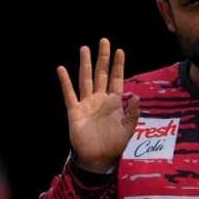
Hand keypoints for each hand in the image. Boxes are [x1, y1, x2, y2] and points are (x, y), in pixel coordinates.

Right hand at [57, 38, 139, 171]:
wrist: (98, 157)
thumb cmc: (115, 144)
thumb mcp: (128, 128)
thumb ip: (133, 112)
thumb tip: (137, 96)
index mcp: (115, 102)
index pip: (117, 79)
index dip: (118, 65)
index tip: (120, 51)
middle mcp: (100, 99)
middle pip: (102, 74)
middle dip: (103, 58)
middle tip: (103, 41)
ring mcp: (87, 103)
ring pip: (86, 79)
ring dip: (85, 64)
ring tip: (84, 48)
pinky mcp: (75, 111)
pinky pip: (69, 94)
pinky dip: (65, 82)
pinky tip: (62, 69)